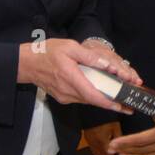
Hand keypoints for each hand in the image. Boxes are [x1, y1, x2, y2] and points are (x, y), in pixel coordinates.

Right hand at [17, 38, 141, 112]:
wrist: (26, 64)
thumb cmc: (47, 52)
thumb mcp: (69, 47)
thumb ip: (90, 57)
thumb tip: (108, 65)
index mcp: (71, 79)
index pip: (94, 96)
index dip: (110, 103)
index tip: (123, 106)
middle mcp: (68, 92)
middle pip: (94, 100)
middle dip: (112, 102)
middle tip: (128, 102)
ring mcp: (65, 97)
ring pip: (88, 100)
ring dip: (102, 99)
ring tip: (118, 97)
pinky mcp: (62, 98)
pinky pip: (81, 98)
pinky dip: (92, 96)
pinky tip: (100, 91)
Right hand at [83, 121, 122, 154]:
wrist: (93, 112)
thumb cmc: (105, 117)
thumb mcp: (115, 127)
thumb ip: (119, 139)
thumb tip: (123, 148)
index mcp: (102, 142)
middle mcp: (95, 144)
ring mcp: (90, 143)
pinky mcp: (88, 140)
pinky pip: (94, 151)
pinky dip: (101, 153)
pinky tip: (106, 149)